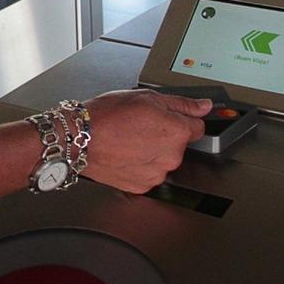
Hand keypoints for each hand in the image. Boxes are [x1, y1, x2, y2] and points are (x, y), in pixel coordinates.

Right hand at [80, 89, 208, 193]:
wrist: (80, 138)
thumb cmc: (108, 116)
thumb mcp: (147, 98)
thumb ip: (181, 104)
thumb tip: (203, 107)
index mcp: (177, 132)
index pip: (197, 127)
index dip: (181, 119)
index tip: (168, 119)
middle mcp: (171, 156)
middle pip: (178, 145)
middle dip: (165, 136)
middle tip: (141, 126)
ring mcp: (157, 174)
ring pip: (163, 160)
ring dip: (152, 152)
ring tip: (129, 139)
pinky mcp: (142, 186)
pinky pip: (148, 173)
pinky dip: (140, 165)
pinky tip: (125, 153)